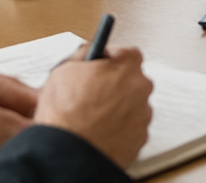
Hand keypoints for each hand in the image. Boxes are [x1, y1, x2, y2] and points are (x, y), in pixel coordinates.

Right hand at [35, 45, 152, 167]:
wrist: (67, 155)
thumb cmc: (65, 115)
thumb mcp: (63, 70)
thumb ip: (84, 54)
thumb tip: (89, 51)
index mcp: (127, 67)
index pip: (128, 53)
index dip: (111, 60)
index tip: (101, 67)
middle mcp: (141, 89)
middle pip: (132, 80)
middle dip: (115, 85)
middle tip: (92, 95)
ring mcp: (143, 115)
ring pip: (132, 105)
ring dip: (118, 108)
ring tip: (92, 118)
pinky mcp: (140, 139)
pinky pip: (131, 128)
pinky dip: (119, 130)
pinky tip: (99, 133)